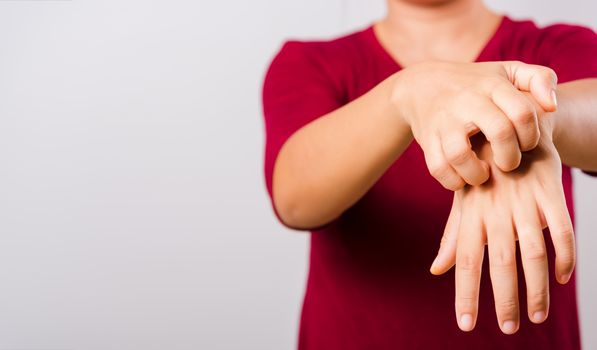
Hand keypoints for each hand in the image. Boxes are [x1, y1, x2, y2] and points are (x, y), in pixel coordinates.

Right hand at [393, 60, 557, 189]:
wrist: (423, 85)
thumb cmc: (476, 84)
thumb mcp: (508, 72)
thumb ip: (540, 80)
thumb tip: (551, 106)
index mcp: (491, 86)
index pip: (522, 112)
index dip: (531, 136)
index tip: (526, 145)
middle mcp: (466, 101)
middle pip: (499, 132)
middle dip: (510, 158)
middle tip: (508, 164)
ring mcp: (443, 121)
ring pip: (460, 154)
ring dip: (477, 174)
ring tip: (483, 175)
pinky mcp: (426, 139)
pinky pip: (438, 168)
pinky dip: (453, 181)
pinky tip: (463, 178)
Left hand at [429, 123, 574, 333]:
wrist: (504, 128)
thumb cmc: (480, 175)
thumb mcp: (462, 203)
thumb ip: (453, 238)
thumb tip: (437, 270)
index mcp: (471, 216)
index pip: (467, 261)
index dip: (466, 293)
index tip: (466, 324)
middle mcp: (496, 211)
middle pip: (501, 263)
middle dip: (505, 299)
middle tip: (508, 328)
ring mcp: (524, 202)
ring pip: (534, 253)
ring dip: (537, 288)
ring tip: (535, 316)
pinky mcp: (550, 192)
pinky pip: (562, 230)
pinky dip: (566, 256)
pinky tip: (563, 278)